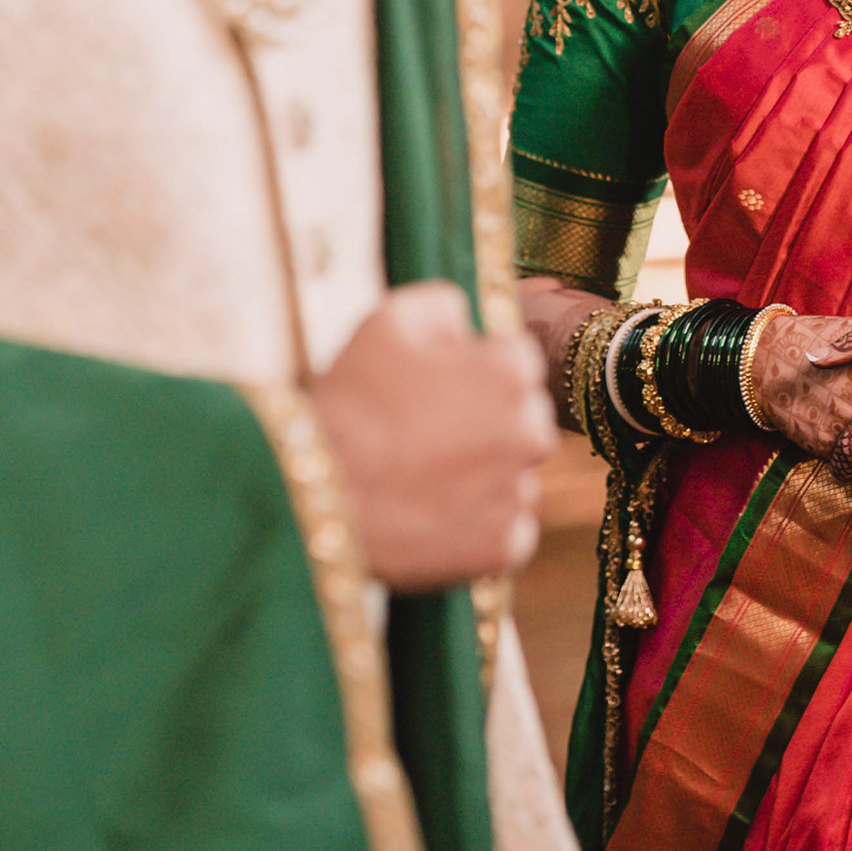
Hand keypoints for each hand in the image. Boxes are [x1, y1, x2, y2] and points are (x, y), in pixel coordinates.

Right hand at [310, 283, 551, 588]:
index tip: (435, 385)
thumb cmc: (351, 404)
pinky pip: (505, 528)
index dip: (473, 367)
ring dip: (483, 473)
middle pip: (522, 417)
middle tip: (426, 433)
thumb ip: (443, 305)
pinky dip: (478, 524)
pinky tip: (432, 513)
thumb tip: (465, 322)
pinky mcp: (505, 545)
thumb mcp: (387, 321)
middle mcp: (531, 431)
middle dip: (486, 420)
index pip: (516, 358)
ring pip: (513, 474)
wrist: (320, 496)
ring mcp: (520, 493)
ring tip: (422, 477)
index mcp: (511, 371)